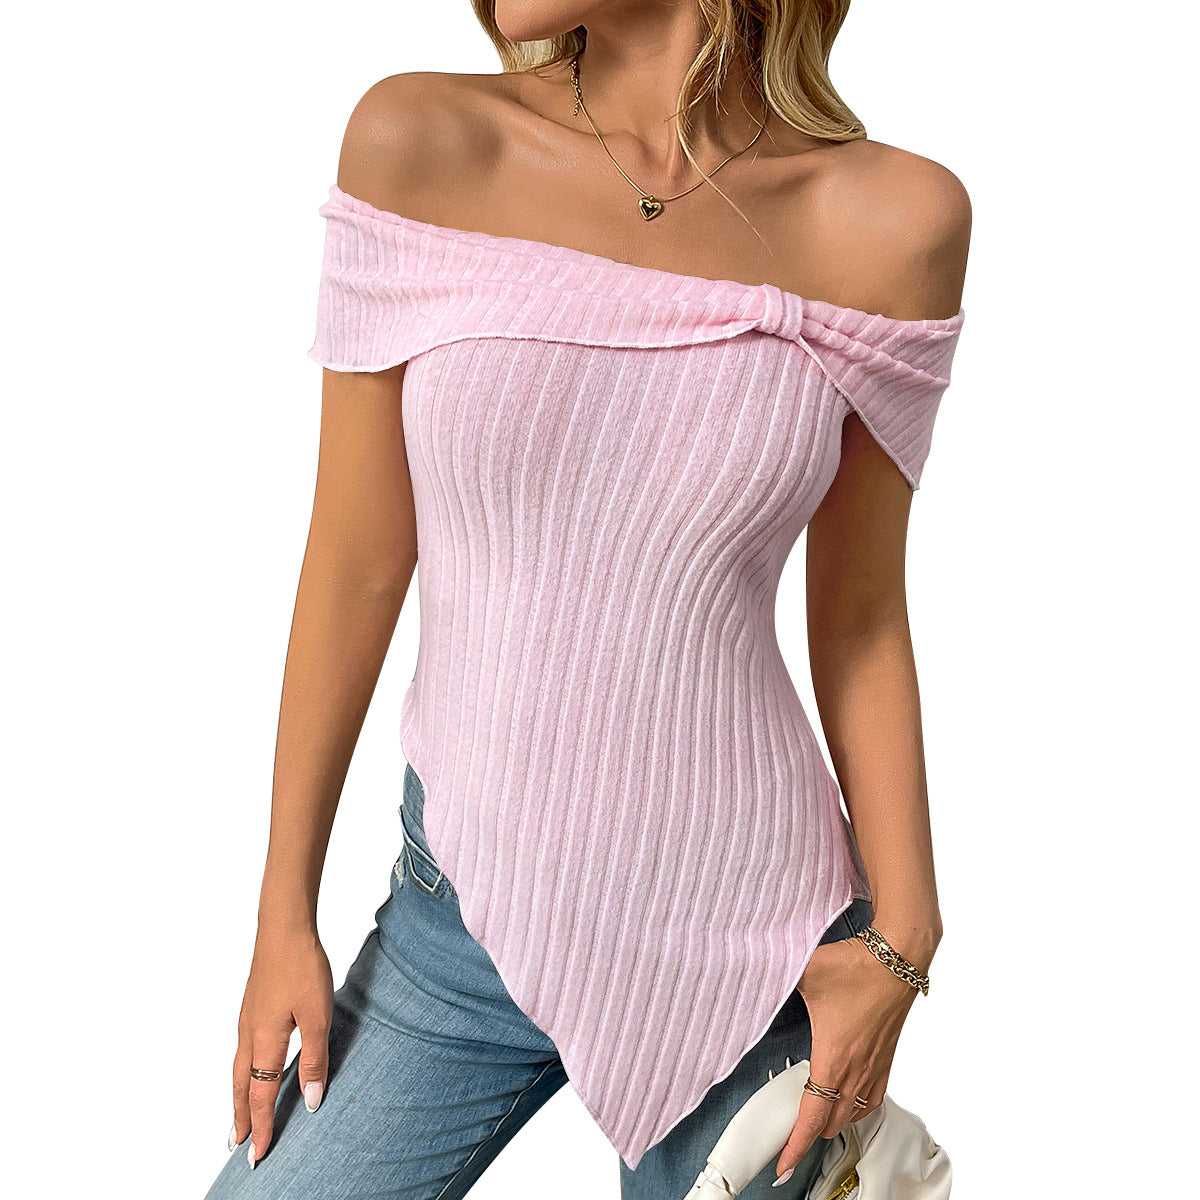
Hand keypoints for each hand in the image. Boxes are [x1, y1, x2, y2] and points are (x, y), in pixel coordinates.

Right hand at [228, 923, 333, 1167]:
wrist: (283, 927)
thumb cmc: (302, 967)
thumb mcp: (318, 1016)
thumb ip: (314, 1059)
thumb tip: (310, 1100)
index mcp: (264, 1041)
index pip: (261, 1096)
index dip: (261, 1127)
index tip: (258, 1155)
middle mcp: (249, 1034)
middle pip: (241, 1087)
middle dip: (240, 1119)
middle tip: (237, 1147)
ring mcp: (247, 1019)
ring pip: (239, 1069)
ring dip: (239, 1097)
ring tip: (239, 1117)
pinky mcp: (252, 1006)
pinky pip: (243, 1051)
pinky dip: (244, 1072)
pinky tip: (253, 1069)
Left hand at [773, 928, 927, 1180]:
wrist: (899, 957)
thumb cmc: (858, 966)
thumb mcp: (805, 970)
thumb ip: (773, 975)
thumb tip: (751, 971)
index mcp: (834, 1058)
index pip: (813, 1118)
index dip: (796, 1145)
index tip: (783, 1163)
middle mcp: (857, 1069)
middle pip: (833, 1123)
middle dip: (810, 1136)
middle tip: (789, 1139)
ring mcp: (875, 1064)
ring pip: (855, 1113)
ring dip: (835, 1122)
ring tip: (815, 1120)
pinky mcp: (886, 1055)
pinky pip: (873, 1096)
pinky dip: (858, 1107)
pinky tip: (849, 1098)